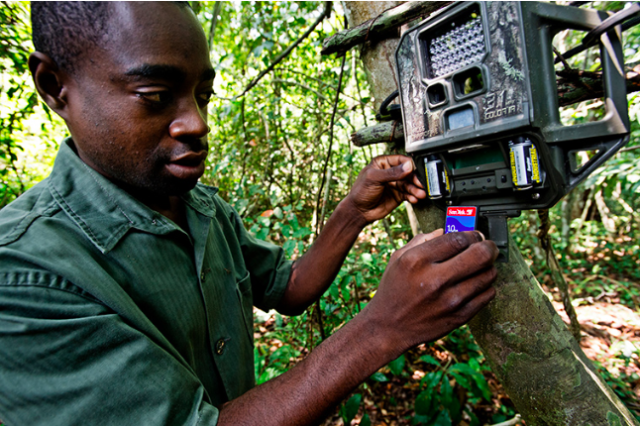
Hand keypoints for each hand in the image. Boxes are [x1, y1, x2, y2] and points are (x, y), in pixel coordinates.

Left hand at [344, 155, 426, 224]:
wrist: (358, 211)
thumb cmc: (361, 192)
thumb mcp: (374, 179)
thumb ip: (391, 173)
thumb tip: (408, 166)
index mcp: (383, 163)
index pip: (401, 160)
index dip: (409, 164)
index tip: (415, 170)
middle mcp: (390, 172)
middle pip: (408, 172)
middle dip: (415, 179)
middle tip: (421, 184)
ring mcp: (395, 184)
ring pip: (410, 184)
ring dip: (416, 189)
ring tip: (420, 194)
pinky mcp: (398, 195)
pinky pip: (408, 194)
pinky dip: (413, 196)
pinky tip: (415, 199)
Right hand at [362, 230, 497, 353]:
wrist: (389, 327)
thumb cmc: (394, 290)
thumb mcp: (398, 258)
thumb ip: (422, 240)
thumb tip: (446, 230)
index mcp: (416, 261)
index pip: (458, 238)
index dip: (471, 233)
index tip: (473, 234)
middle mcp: (434, 280)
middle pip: (480, 254)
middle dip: (489, 246)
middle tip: (487, 246)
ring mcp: (449, 300)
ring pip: (488, 274)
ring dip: (489, 266)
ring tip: (481, 265)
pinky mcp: (460, 316)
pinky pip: (488, 294)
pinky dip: (486, 285)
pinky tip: (476, 283)